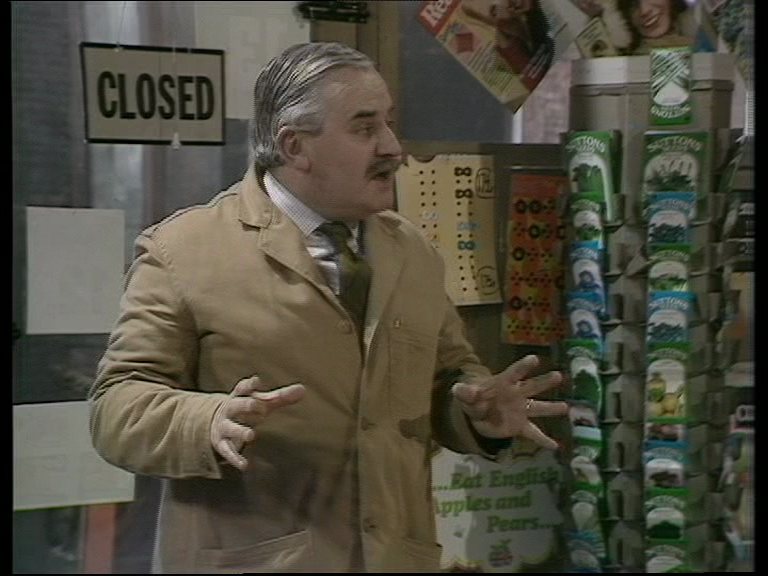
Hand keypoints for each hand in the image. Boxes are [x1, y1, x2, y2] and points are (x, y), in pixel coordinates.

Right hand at [210, 376, 304, 469]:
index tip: (256, 381)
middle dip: (246, 405)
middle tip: (260, 407)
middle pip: (236, 405)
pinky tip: (245, 465)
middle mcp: (229, 410)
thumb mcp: (261, 402)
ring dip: (240, 431)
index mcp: (239, 396)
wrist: (214, 421)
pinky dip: (235, 458)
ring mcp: (224, 427)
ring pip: (230, 428)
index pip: (242, 388)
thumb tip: (303, 389)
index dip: (249, 385)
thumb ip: (280, 397)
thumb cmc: (246, 409)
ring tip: (251, 435)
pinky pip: (227, 451)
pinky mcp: (221, 444)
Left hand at [452, 355, 567, 449]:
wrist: (479, 413)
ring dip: (551, 408)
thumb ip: (464, 392)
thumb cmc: (476, 399)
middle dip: (544, 382)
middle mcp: (517, 394)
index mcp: (504, 383)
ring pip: (538, 408)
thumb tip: (458, 388)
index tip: (535, 359)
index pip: (514, 372)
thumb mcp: (466, 395)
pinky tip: (555, 446)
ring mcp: (521, 410)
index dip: (523, 366)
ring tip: (566, 408)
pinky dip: (543, 440)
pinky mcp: (521, 425)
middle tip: (558, 376)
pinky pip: (533, 433)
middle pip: (532, 386)